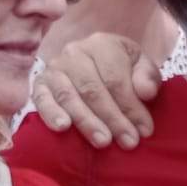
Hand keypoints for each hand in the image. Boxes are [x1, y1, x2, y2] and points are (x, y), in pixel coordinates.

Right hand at [32, 33, 159, 148]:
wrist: (93, 65)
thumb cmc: (120, 68)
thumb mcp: (140, 66)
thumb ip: (147, 77)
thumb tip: (145, 92)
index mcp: (102, 44)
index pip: (115, 79)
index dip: (130, 106)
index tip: (144, 130)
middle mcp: (74, 52)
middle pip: (92, 89)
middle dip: (112, 118)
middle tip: (127, 142)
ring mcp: (53, 68)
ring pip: (69, 96)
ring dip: (87, 122)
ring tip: (103, 142)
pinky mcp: (39, 84)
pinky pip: (42, 99)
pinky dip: (51, 113)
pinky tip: (62, 128)